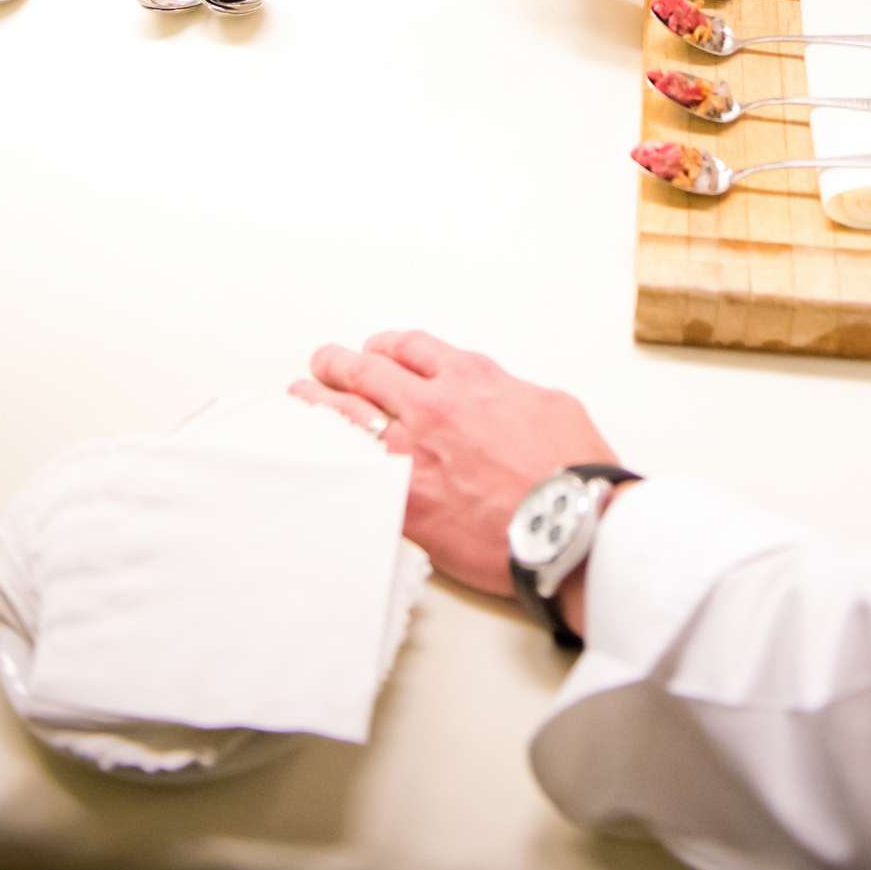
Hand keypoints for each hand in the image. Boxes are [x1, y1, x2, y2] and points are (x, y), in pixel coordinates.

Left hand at [291, 331, 617, 597]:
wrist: (570, 522)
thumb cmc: (571, 468)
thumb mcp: (548, 404)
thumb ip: (508, 393)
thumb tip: (496, 401)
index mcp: (470, 378)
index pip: (410, 348)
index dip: (385, 347)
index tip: (375, 352)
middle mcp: (432, 406)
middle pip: (365, 372)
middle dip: (337, 364)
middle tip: (323, 363)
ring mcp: (412, 454)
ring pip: (346, 415)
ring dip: (316, 402)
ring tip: (299, 397)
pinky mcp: (404, 502)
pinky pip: (352, 471)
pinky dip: (327, 457)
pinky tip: (311, 455)